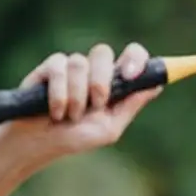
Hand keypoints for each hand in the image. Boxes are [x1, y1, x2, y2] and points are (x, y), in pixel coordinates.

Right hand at [0, 41, 161, 160]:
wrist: (38, 143)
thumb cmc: (76, 138)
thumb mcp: (110, 127)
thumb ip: (131, 105)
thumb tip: (156, 85)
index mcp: (114, 83)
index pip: (132, 56)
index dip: (136, 58)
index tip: (131, 74)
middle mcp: (94, 71)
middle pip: (103, 52)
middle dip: (101, 80)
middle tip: (97, 103)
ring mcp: (71, 68)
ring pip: (79, 63)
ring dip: (77, 95)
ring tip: (72, 115)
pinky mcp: (49, 69)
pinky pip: (58, 68)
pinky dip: (59, 93)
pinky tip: (55, 111)